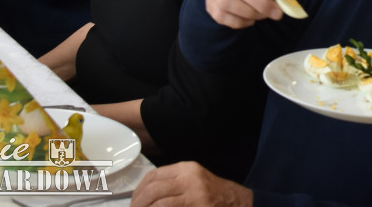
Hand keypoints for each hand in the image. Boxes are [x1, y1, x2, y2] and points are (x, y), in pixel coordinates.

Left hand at [132, 162, 251, 206]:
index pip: (153, 175)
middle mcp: (189, 177)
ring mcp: (194, 192)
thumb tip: (145, 196)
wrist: (239, 202)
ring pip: (158, 201)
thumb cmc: (213, 195)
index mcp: (186, 168)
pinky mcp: (197, 205)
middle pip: (153, 188)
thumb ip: (173, 184)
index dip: (138, 190)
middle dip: (138, 203)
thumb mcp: (193, 182)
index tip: (133, 202)